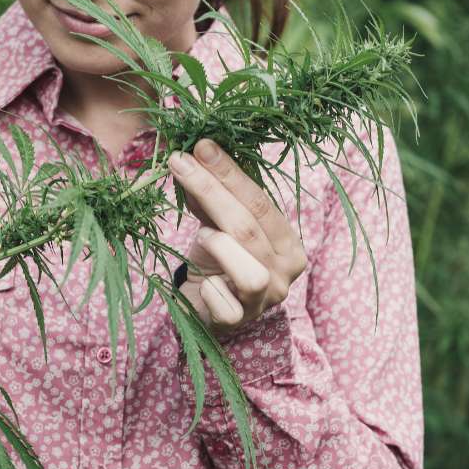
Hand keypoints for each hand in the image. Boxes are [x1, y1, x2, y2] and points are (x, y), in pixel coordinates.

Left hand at [168, 139, 307, 341]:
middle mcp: (285, 270)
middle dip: (212, 191)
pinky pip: (225, 305)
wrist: (209, 312)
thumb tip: (192, 157)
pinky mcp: (240, 322)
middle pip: (249, 228)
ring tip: (203, 238)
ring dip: (221, 248)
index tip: (201, 146)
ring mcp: (266, 300)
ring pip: (250, 272)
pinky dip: (210, 291)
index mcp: (288, 241)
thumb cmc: (217, 264)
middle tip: (180, 163)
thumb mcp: (216, 226)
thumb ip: (210, 199)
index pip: (261, 201)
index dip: (229, 173)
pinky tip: (203, 285)